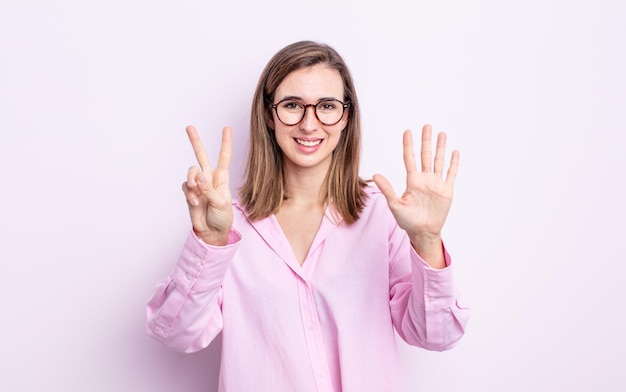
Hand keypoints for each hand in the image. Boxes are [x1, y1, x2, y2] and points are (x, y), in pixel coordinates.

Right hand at [182, 125, 232, 244]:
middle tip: (189, 127)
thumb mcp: (220, 202)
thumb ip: (208, 188)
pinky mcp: (189, 192)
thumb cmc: (222, 217)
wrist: (212, 231)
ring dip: (192, 180)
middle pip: (201, 155)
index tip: (227, 128)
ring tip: (196, 192)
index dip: (225, 142)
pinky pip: (186, 186)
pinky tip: (195, 202)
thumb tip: (198, 176)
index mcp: (222, 177)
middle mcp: (209, 177)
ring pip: (191, 171)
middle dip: (195, 141)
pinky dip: (190, 193)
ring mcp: (198, 184)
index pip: (224, 156)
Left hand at [373, 124, 458, 266]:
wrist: (422, 232)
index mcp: (412, 181)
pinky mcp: (446, 191)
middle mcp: (424, 179)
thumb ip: (387, 189)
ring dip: (440, 148)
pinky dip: (453, 164)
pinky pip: (451, 174)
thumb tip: (376, 174)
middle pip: (425, 155)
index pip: (410, 158)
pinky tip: (455, 152)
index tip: (407, 131)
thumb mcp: (395, 205)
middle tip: (427, 126)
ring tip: (442, 134)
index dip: (409, 145)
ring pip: (439, 161)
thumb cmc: (407, 221)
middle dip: (426, 141)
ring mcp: (436, 184)